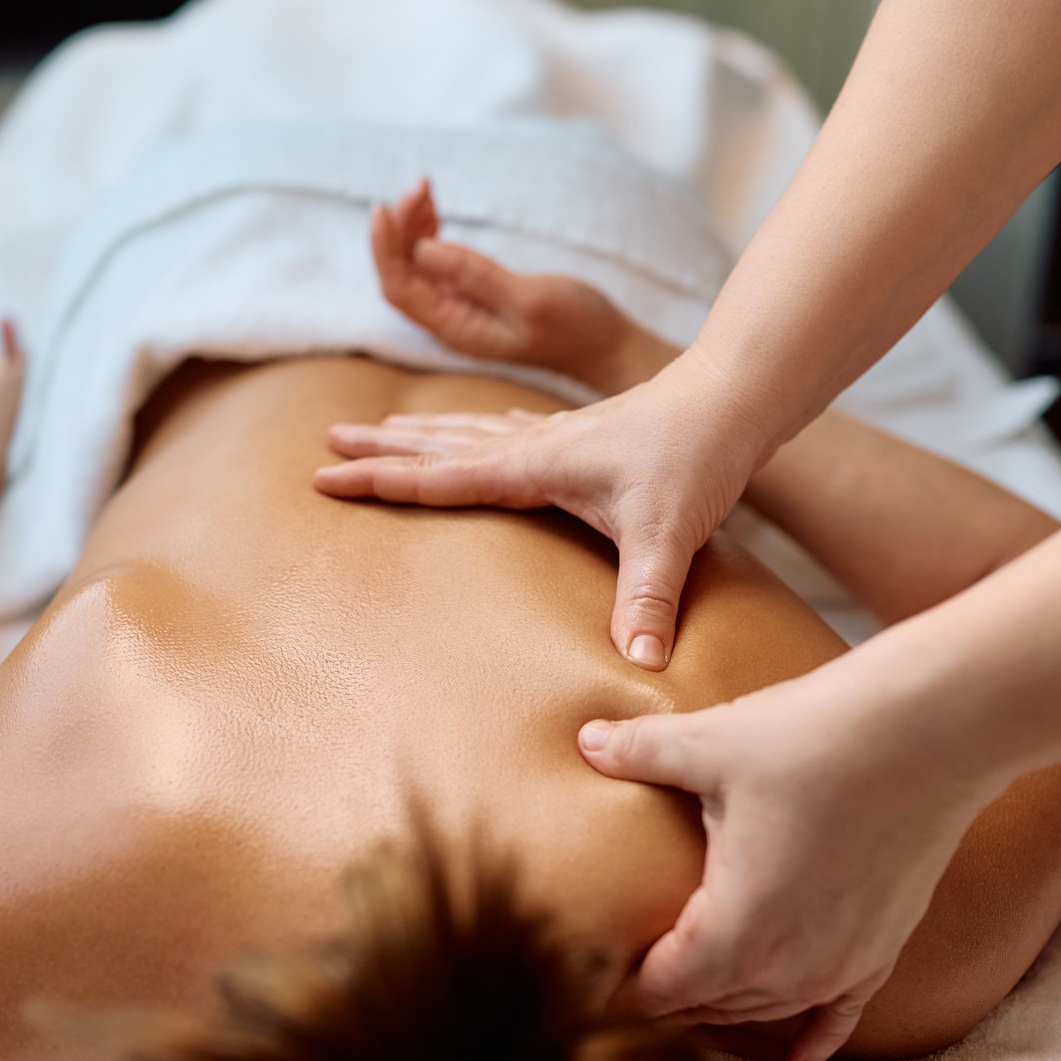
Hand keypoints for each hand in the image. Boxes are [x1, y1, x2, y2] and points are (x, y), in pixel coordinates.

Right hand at [315, 356, 768, 667]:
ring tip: (381, 427)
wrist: (737, 397)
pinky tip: (477, 430)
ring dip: (422, 431)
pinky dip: (476, 430)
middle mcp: (537, 444)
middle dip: (382, 447)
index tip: (324, 477)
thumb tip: (637, 663)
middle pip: (441, 444)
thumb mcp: (670, 534)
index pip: (439, 476)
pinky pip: (509, 431)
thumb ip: (647, 598)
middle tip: (327, 440)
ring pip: (471, 431)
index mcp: (536, 463)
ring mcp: (559, 435)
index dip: (380, 481)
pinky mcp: (585, 436)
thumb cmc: (699, 455)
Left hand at [371, 179, 671, 393]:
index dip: (384, 250)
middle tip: (419, 187)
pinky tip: (432, 206)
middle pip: (402, 273)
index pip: (400, 289)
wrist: (603, 342)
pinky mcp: (473, 292)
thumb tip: (423, 250)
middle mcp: (449, 321)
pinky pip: (436, 260)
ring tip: (424, 187)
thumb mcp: (529, 298)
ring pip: (416, 263)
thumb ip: (476, 276)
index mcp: (456, 329)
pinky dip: (429, 231)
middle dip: (399, 229)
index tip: (384, 209)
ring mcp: (459, 306)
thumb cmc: (574, 324)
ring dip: (412, 225)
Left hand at [574, 654, 992, 1060]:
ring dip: (723, 1006)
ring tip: (684, 996)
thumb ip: (640, 751)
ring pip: (764, 1010)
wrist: (932, 731)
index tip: (590, 977)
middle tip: (622, 978)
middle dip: (665, 999)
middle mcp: (792, 967)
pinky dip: (813, 1037)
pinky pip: (839, 1013)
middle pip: (708, 1008)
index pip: (660, 992)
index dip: (620, 988)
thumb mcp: (712, 743)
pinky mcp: (882, 947)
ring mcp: (842, 963)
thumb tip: (585, 740)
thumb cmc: (818, 738)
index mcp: (738, 931)